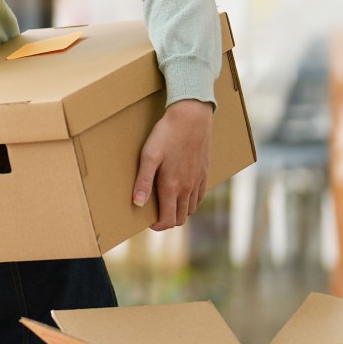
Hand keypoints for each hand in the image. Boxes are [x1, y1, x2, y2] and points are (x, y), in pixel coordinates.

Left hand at [132, 98, 213, 230]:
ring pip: (191, 209)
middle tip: (154, 215)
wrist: (191, 117)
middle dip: (167, 221)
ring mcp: (198, 180)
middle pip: (180, 218)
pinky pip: (200, 196)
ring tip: (165, 205)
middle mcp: (187, 187)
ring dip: (179, 213)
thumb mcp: (148, 156)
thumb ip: (143, 181)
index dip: (157, 226)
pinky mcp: (204, 172)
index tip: (147, 222)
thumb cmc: (166, 135)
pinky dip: (190, 202)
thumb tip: (137, 203)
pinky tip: (181, 195)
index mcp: (172, 186)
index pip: (168, 220)